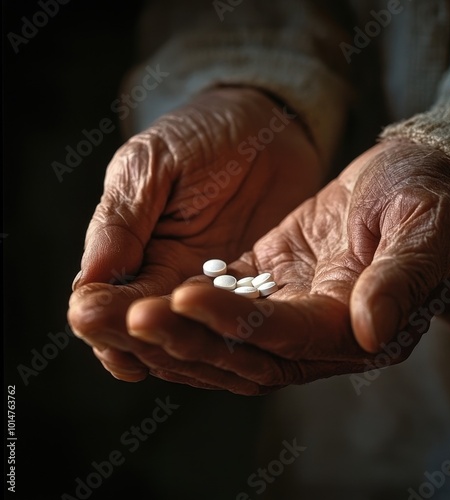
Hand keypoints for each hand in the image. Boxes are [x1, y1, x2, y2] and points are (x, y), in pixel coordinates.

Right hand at [67, 87, 321, 380]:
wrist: (265, 130)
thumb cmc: (201, 134)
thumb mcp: (151, 164)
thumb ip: (122, 220)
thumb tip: (88, 282)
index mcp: (130, 246)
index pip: (103, 294)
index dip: (96, 310)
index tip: (91, 319)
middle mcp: (164, 274)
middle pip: (140, 323)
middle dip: (130, 338)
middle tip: (127, 352)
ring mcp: (207, 284)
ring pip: (185, 330)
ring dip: (178, 346)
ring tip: (176, 356)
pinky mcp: (249, 286)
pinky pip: (234, 318)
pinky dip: (227, 334)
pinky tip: (228, 346)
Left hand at [119, 139, 449, 393]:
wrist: (412, 182)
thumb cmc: (427, 196)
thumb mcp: (425, 226)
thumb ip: (401, 278)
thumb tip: (372, 329)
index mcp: (357, 326)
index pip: (286, 335)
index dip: (236, 322)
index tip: (182, 296)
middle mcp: (318, 336)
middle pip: (241, 352)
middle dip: (182, 336)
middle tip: (121, 316)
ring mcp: (288, 314)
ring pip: (220, 341)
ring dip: (168, 332)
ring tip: (111, 314)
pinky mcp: (268, 288)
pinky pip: (218, 310)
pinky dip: (178, 311)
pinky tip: (135, 300)